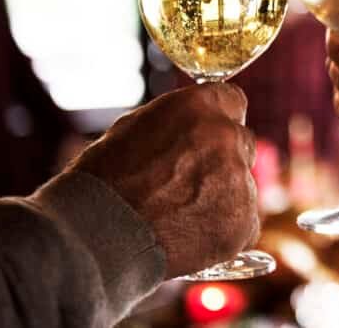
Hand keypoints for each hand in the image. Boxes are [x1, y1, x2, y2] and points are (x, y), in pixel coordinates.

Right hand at [73, 84, 258, 278]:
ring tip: (179, 216)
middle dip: (222, 158)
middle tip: (188, 182)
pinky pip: (244, 222)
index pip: (233, 100)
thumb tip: (198, 124)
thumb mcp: (134, 128)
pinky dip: (223, 230)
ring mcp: (239, 181)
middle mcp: (225, 138)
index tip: (208, 136)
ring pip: (243, 184)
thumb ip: (178, 122)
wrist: (94, 239)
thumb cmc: (102, 183)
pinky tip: (188, 236)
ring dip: (222, 195)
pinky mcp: (243, 222)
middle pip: (241, 141)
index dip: (218, 120)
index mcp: (198, 107)